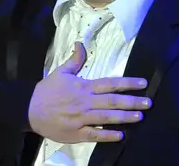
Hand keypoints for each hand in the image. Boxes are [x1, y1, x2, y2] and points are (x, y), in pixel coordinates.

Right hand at [28, 42, 151, 142]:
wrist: (29, 108)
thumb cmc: (47, 90)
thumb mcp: (60, 72)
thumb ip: (75, 60)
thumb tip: (81, 44)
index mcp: (83, 86)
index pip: (110, 83)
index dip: (128, 83)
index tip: (143, 83)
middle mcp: (85, 102)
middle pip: (112, 101)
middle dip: (132, 101)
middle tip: (148, 103)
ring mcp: (81, 118)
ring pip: (106, 118)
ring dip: (124, 117)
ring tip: (139, 117)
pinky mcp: (76, 133)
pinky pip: (94, 135)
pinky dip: (107, 135)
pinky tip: (120, 135)